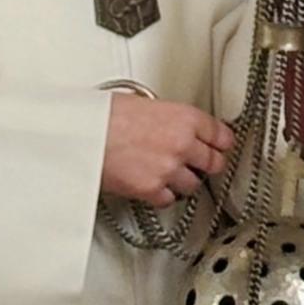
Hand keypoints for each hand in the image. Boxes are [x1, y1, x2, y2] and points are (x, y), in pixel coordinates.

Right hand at [101, 92, 233, 207]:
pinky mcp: (150, 189)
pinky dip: (162, 196)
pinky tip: (155, 189)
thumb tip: (175, 126)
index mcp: (186, 118)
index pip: (222, 136)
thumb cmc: (105, 114)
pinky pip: (168, 199)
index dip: (221, 144)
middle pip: (214, 162)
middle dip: (207, 165)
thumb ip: (171, 119)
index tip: (220, 148)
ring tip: (173, 177)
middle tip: (201, 165)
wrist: (81, 133)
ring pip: (193, 184)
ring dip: (184, 182)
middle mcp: (183, 143)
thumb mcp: (148, 105)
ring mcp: (169, 168)